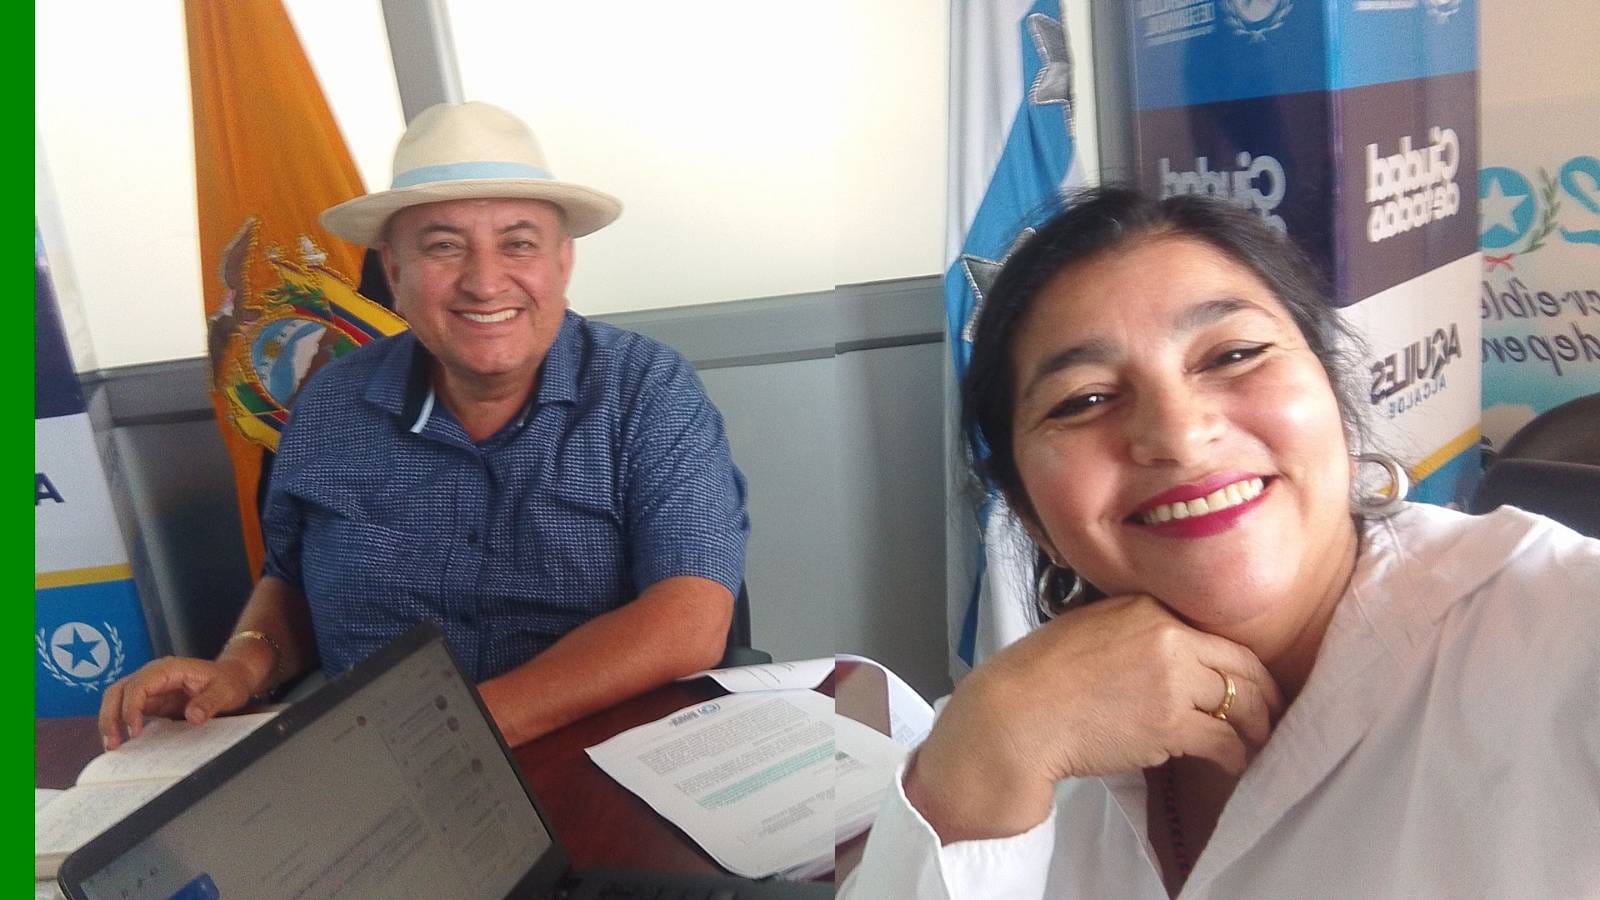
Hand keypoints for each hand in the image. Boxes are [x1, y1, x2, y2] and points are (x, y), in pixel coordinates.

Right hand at [97, 656, 255, 749]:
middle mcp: (153, 675)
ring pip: (117, 699)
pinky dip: (119, 724)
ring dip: (110, 721)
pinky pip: (126, 710)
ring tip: (113, 746)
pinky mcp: (151, 701)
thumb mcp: (226, 691)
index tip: (135, 731)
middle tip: (114, 743)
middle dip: (111, 716)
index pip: (139, 685)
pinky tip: (121, 742)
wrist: (232, 677)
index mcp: (168, 669)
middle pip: (118, 690)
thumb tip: (192, 716)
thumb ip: (210, 702)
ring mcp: (150, 688)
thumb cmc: (228, 681)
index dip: (131, 707)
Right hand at [905, 594, 1282, 841]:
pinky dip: (1235, 757)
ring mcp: (1171, 679)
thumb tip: (1168, 654)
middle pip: (1242, 667)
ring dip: (1254, 730)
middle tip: (1270, 718)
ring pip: (1240, 704)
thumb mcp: (1090, 628)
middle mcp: (1167, 636)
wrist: (1015, 715)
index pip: (1218, 635)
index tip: (1251, 684)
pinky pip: (1223, 741)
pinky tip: (1231, 766)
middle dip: (1264, 697)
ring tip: (1254, 745)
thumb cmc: (1039, 677)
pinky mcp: (1169, 723)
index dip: (1244, 666)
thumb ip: (1134, 631)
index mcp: (1147, 607)